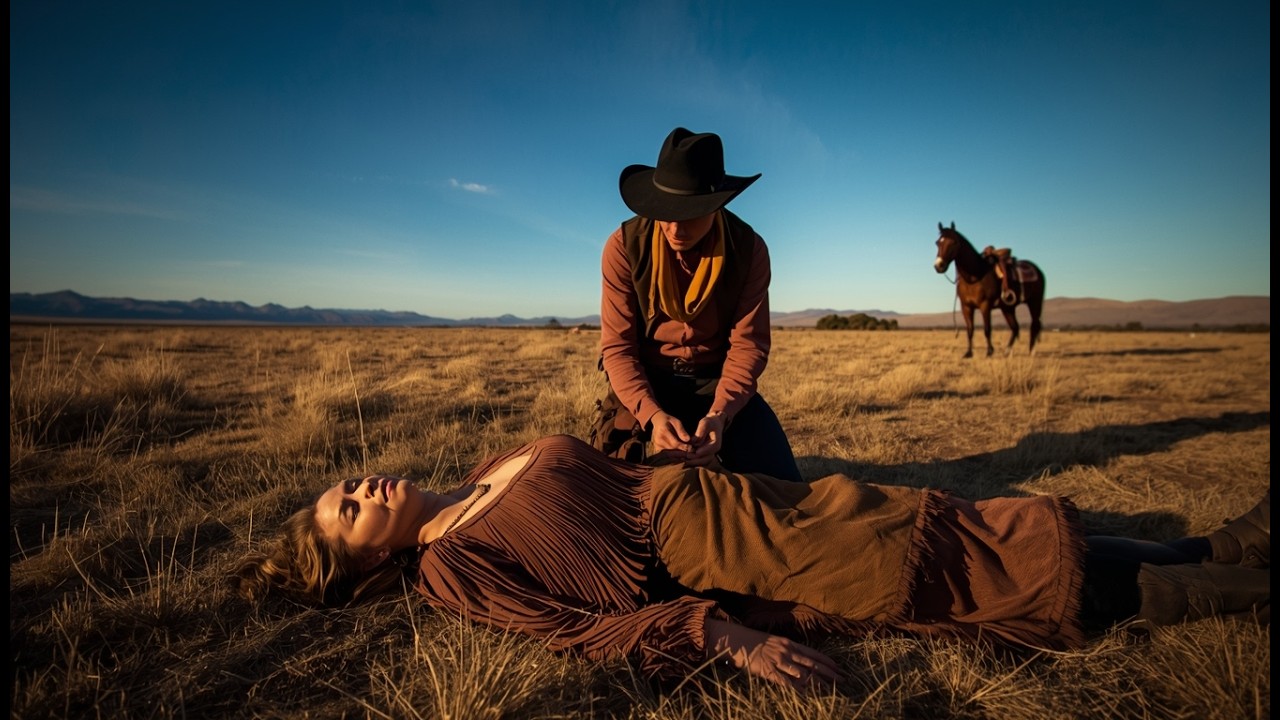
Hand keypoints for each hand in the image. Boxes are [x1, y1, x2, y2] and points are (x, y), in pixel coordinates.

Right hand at [648, 411, 693, 453]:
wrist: (658, 420)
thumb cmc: (669, 421)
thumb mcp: (677, 422)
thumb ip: (681, 430)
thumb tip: (687, 439)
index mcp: (664, 430)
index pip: (675, 443)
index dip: (683, 446)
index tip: (690, 447)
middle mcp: (658, 438)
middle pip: (672, 449)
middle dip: (681, 450)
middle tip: (689, 450)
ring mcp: (656, 443)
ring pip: (669, 452)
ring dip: (677, 452)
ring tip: (683, 450)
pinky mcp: (656, 447)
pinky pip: (665, 453)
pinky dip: (671, 453)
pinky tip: (676, 451)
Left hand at [685, 412, 725, 466]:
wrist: (715, 423)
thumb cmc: (710, 422)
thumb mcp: (705, 423)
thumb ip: (700, 432)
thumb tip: (693, 442)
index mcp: (715, 445)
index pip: (702, 452)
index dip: (692, 453)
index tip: (683, 452)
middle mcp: (713, 451)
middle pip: (702, 460)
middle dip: (690, 460)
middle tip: (680, 458)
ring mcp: (710, 453)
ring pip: (700, 462)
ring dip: (691, 461)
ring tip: (680, 459)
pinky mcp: (706, 454)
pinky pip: (699, 459)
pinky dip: (691, 460)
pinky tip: (683, 458)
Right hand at [705, 619, 842, 691]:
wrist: (736, 640)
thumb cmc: (754, 642)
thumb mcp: (773, 642)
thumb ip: (787, 649)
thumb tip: (800, 658)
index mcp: (789, 643)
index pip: (813, 653)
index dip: (827, 662)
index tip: (840, 668)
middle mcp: (787, 651)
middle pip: (813, 664)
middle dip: (830, 673)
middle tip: (844, 680)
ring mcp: (779, 661)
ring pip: (803, 674)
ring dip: (818, 683)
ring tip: (832, 690)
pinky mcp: (769, 671)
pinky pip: (786, 682)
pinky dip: (798, 690)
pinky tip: (808, 696)